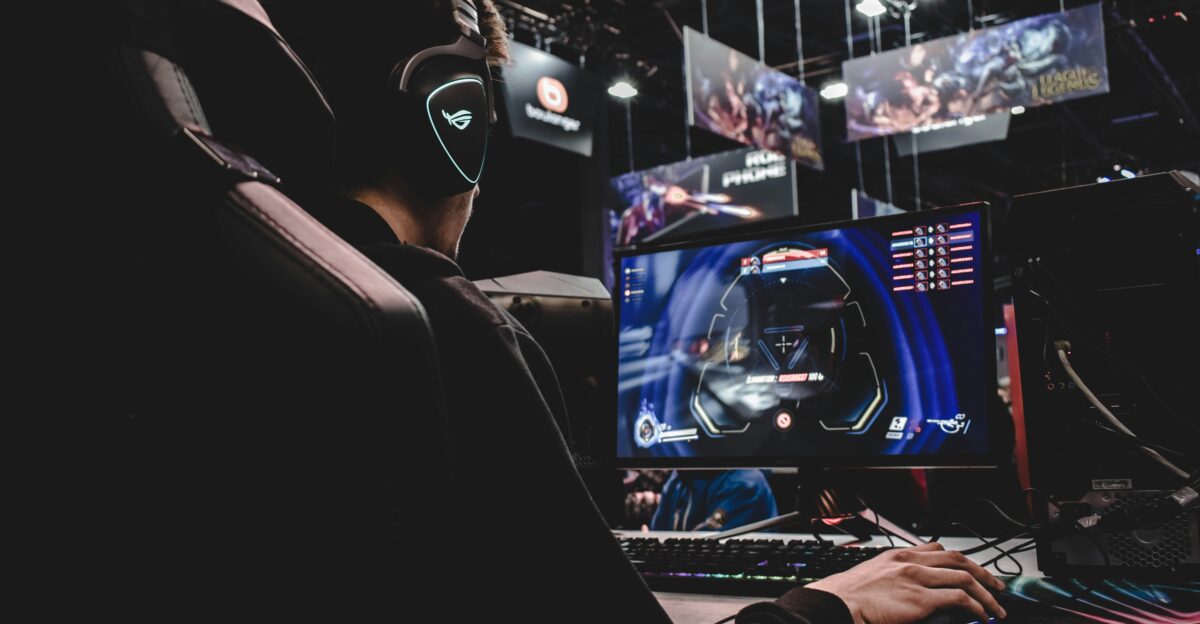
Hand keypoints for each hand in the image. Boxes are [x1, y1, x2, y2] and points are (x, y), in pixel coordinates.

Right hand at [806, 542, 1006, 623]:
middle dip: (983, 574)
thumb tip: (916, 588)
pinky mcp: (921, 600)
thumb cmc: (850, 596)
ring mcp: (918, 579)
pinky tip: (981, 617)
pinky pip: (960, 599)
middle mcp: (911, 562)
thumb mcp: (874, 575)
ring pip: (965, 578)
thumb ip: (897, 575)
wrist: (838, 604)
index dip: (961, 561)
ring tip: (995, 608)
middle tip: (996, 587)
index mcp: (899, 555)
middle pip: (958, 560)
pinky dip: (976, 608)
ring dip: (986, 594)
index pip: (939, 549)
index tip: (971, 571)